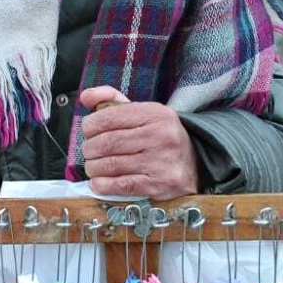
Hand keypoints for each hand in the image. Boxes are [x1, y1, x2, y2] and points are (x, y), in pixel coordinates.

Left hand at [77, 86, 196, 199]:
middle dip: (90, 149)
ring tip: (93, 166)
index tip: (88, 131)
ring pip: (111, 164)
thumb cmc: (161, 135)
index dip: (90, 125)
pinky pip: (122, 185)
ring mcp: (161, 161)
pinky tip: (99, 182)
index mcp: (155, 113)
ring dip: (93, 168)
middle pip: (107, 142)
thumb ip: (112, 99)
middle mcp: (160, 136)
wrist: (196, 161)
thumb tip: (86, 97)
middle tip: (89, 151)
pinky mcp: (159, 184)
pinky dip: (103, 185)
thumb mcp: (142, 111)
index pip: (109, 117)